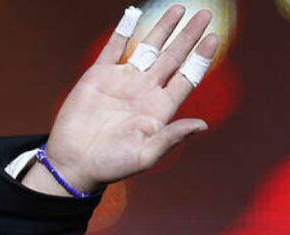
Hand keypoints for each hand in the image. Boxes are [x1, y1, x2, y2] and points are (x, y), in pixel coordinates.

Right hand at [24, 6, 217, 195]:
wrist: (75, 162)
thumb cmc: (113, 164)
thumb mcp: (147, 154)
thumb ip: (173, 137)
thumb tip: (203, 125)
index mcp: (161, 108)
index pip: (187, 77)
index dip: (200, 58)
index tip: (214, 38)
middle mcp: (146, 91)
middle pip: (173, 56)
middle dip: (188, 35)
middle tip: (205, 14)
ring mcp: (123, 80)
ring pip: (148, 47)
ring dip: (162, 28)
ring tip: (178, 9)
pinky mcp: (98, 75)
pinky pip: (114, 47)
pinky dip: (123, 31)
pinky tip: (134, 14)